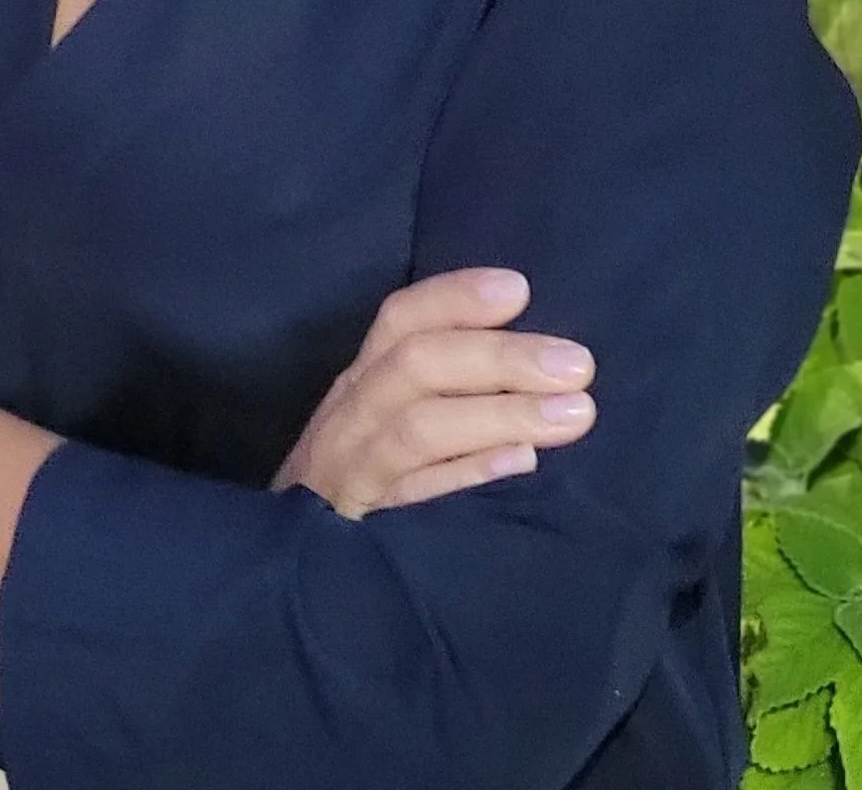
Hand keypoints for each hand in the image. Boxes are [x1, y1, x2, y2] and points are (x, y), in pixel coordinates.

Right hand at [269, 269, 595, 518]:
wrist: (283, 571)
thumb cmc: (360, 482)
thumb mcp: (383, 422)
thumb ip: (442, 387)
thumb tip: (538, 358)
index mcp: (361, 382)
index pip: (401, 321)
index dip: (456, 299)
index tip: (519, 290)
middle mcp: (350, 418)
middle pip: (416, 367)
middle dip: (499, 357)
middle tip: (578, 364)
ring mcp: (351, 476)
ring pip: (419, 429)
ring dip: (500, 413)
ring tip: (575, 413)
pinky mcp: (359, 536)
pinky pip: (414, 499)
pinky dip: (466, 475)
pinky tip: (521, 463)